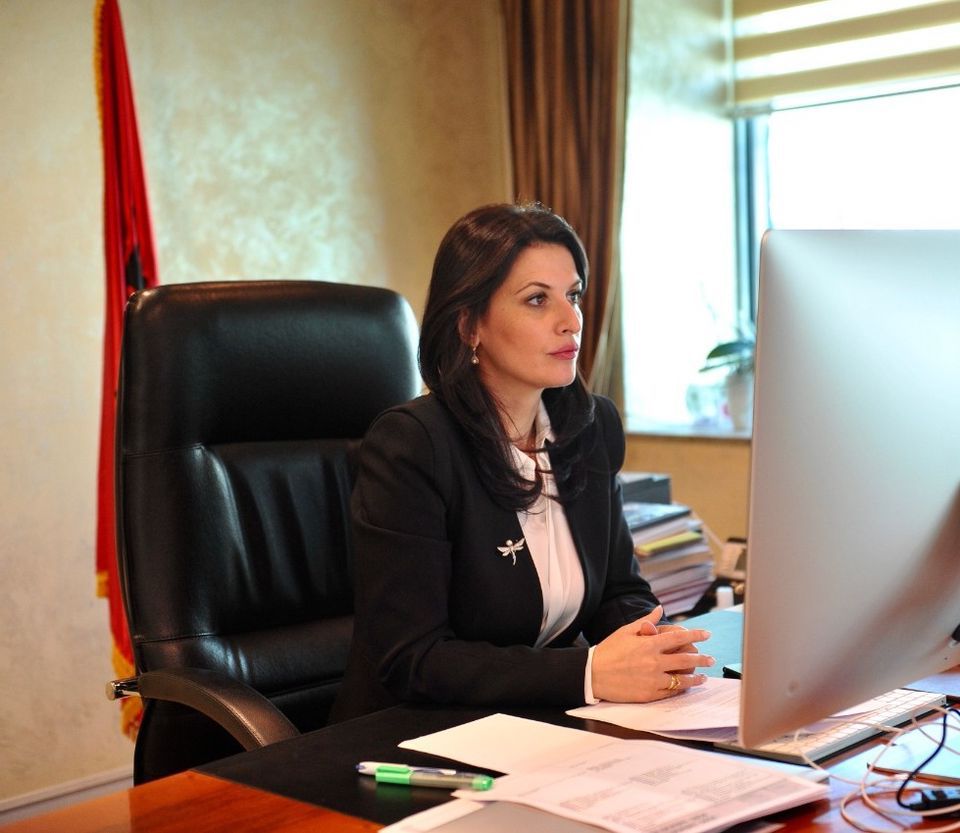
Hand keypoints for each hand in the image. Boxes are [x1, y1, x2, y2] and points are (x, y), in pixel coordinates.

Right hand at [591, 606, 713, 702]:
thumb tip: (659, 609)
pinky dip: (681, 689)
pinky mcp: (649, 694)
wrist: (592, 673)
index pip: (679, 637)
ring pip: (682, 679)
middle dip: (702, 658)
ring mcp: (653, 679)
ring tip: (704, 677)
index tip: (707, 634)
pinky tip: (686, 686)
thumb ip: (646, 621)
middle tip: (711, 659)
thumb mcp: (626, 631)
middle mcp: (654, 661)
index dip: (695, 635)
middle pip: (685, 659)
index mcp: (649, 644)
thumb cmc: (609, 650)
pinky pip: (670, 692)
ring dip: (696, 677)